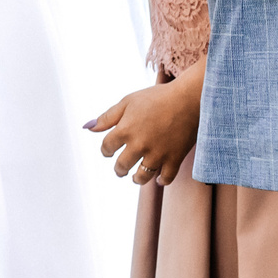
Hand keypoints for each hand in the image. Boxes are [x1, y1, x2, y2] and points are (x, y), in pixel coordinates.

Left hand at [87, 61, 204, 186]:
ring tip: (135, 178)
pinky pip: (166, 178)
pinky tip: (158, 178)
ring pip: (141, 177)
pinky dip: (161, 180)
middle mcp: (139, 145)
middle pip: (122, 166)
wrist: (189, 98)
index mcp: (125, 130)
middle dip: (119, 169)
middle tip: (120, 169)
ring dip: (136, 179)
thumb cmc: (157, 97)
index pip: (107, 147)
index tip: (108, 151)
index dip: (105, 150)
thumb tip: (88, 128)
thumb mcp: (128, 101)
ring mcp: (157, 154)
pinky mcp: (175, 158)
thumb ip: (107, 117)